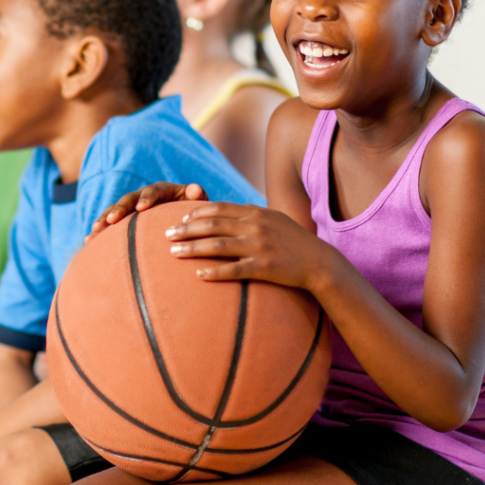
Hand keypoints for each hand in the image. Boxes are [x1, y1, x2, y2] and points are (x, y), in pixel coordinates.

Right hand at [87, 183, 207, 240]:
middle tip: (111, 220)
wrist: (184, 222)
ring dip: (104, 219)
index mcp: (162, 191)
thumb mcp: (198, 203)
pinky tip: (88, 242)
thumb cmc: (193, 213)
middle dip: (119, 209)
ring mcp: (131, 210)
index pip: (153, 191)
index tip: (141, 208)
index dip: (146, 198)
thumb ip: (197, 196)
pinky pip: (109, 226)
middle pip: (128, 200)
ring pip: (115, 211)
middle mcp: (143, 197)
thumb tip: (196, 189)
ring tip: (95, 231)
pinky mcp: (123, 222)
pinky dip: (99, 233)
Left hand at [165, 203, 332, 290]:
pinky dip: (215, 272)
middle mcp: (254, 226)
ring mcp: (259, 246)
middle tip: (165, 234)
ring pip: (218, 246)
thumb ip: (249, 215)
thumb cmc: (293, 240)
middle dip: (186, 229)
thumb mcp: (272, 220)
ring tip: (173, 252)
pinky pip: (235, 270)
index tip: (179, 218)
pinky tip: (199, 275)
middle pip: (212, 225)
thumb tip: (225, 213)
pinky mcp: (265, 267)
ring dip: (192, 248)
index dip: (196, 213)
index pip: (219, 208)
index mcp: (254, 213)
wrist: (319, 261)